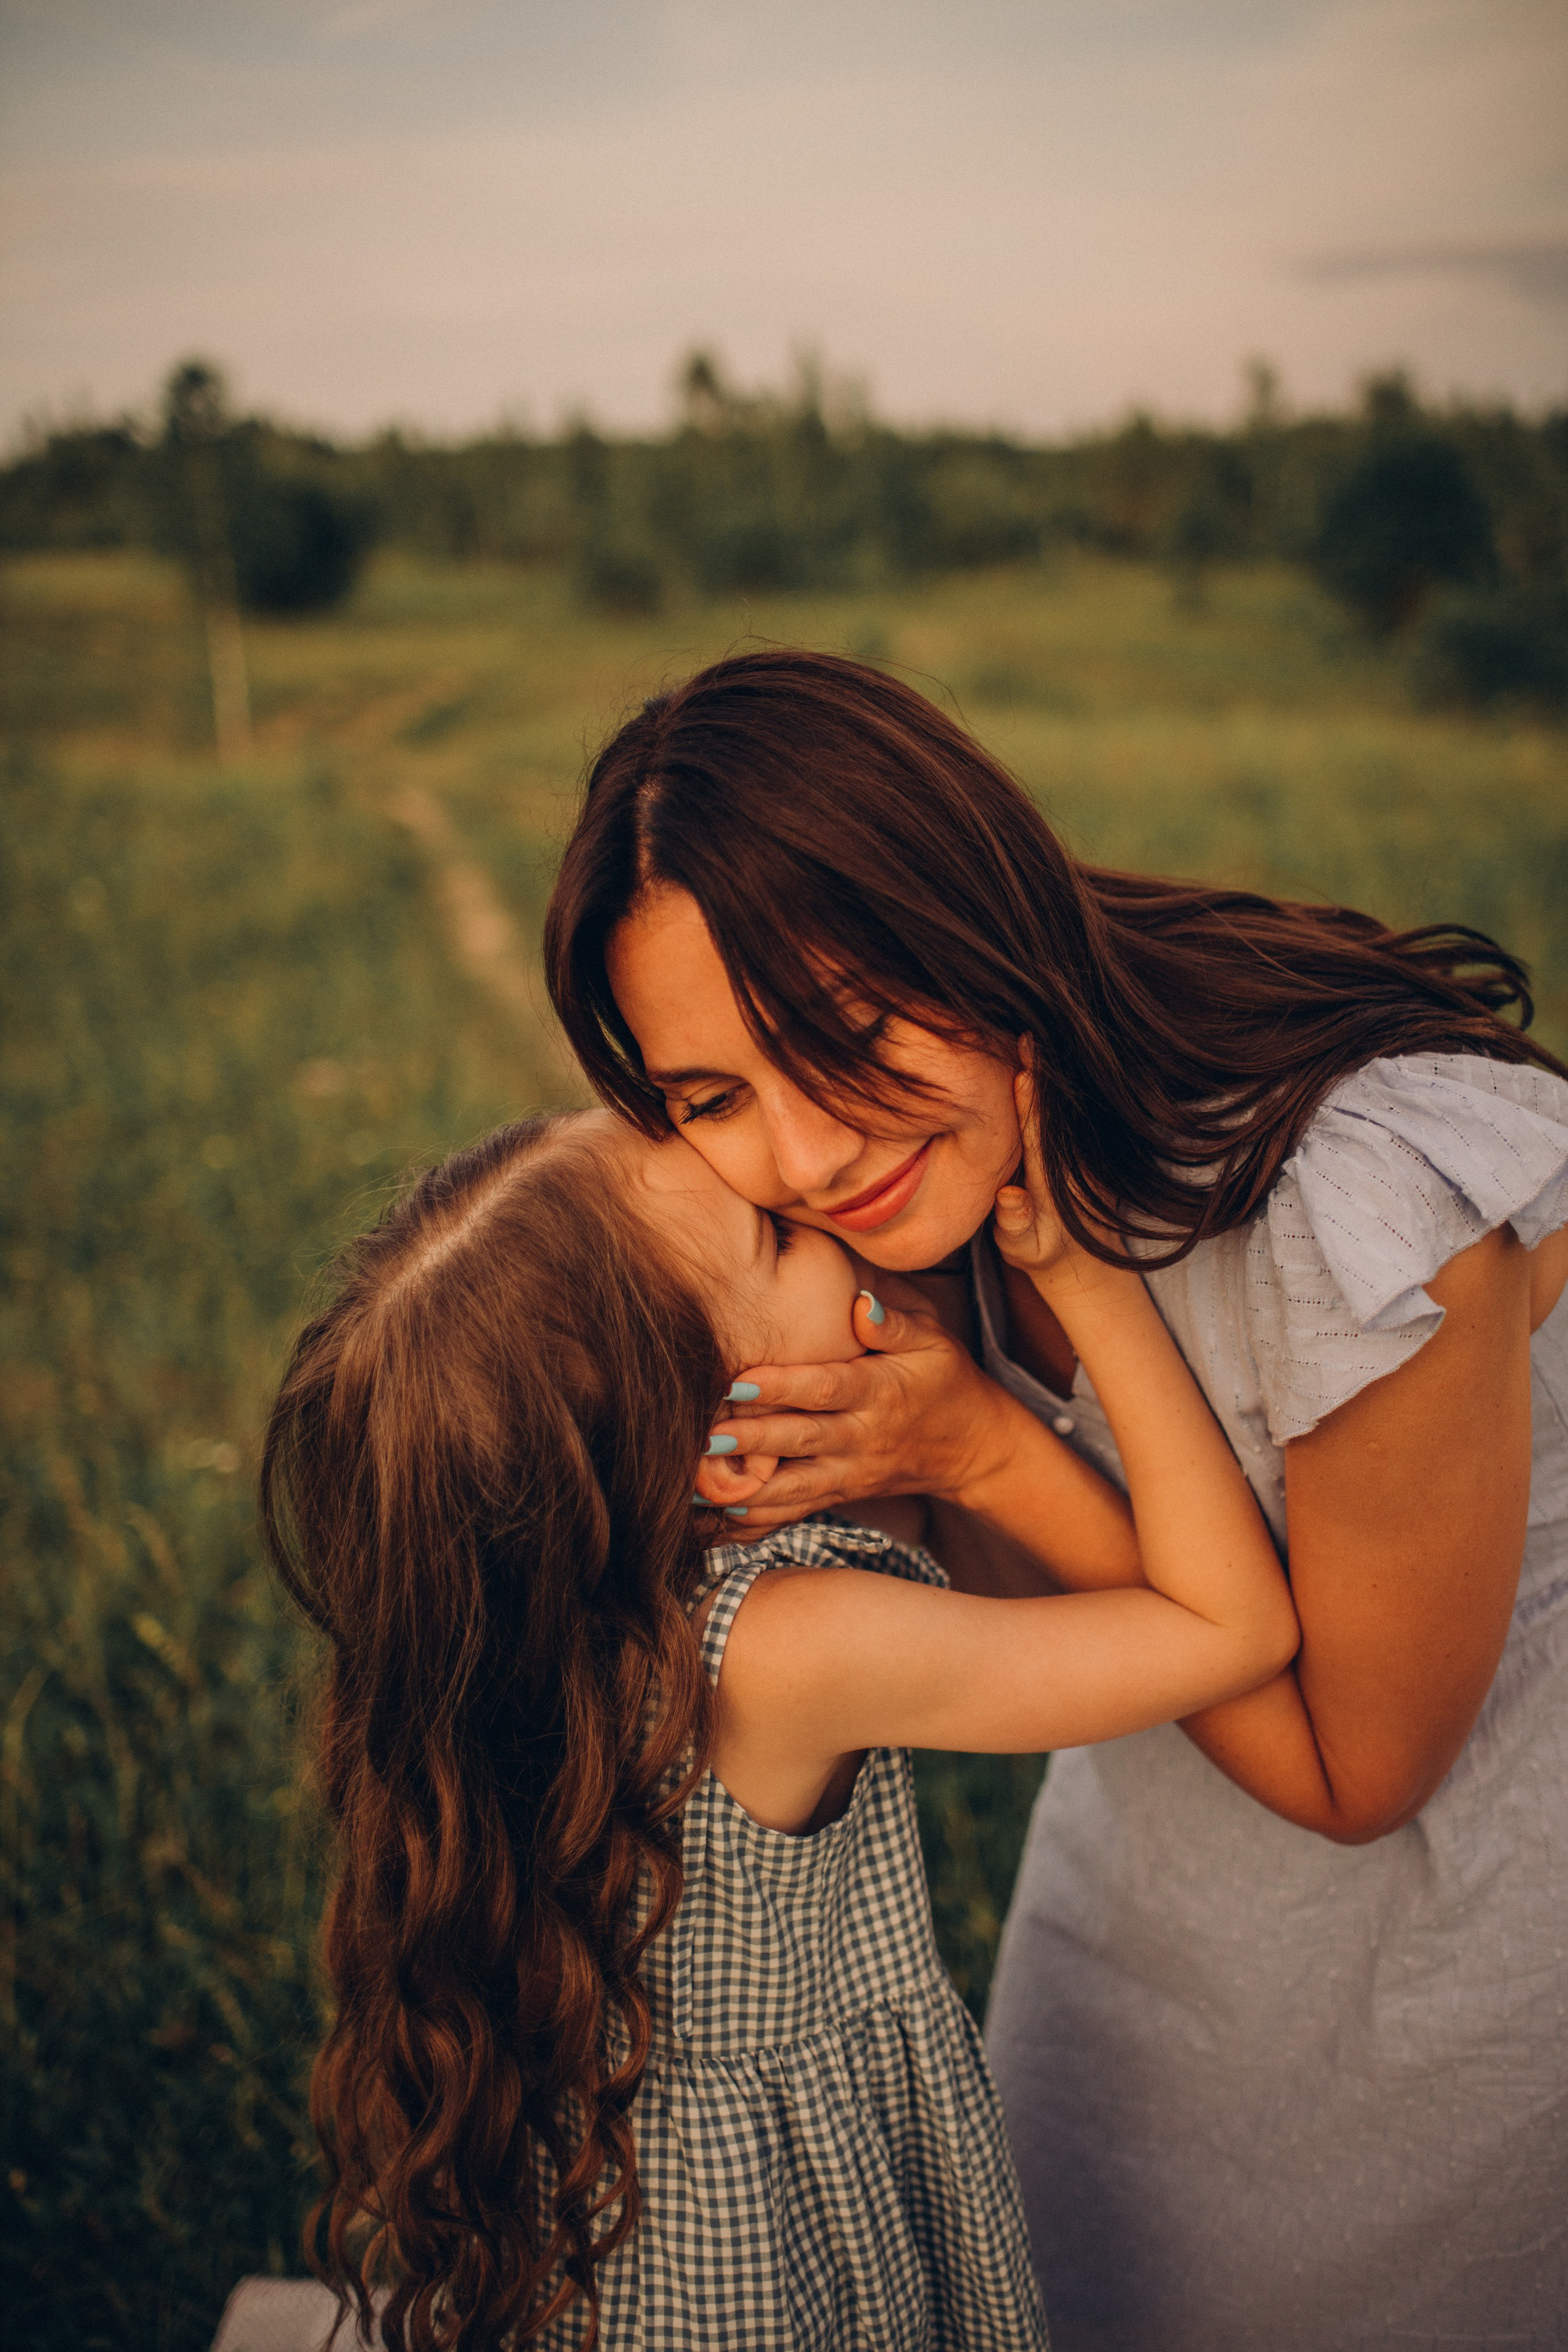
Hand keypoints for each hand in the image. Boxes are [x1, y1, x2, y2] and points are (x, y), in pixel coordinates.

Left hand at [697, 1282, 1024, 1535]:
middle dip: (750, 1440)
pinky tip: (719, 1516)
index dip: (782, 1387)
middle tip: (703, 1435)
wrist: (974, 1449)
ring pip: (794, 1486)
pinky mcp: (843, 1496)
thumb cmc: (946, 1382)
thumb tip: (859, 1302)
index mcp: (880, 1393)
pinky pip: (798, 1511)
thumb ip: (894, 1322)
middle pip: (800, 1440)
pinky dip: (759, 1518)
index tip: (739, 1382)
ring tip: (697, 1484)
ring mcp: (851, 1473)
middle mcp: (862, 1438)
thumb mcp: (934, 1341)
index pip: (826, 1389)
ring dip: (745, 1487)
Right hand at [992, 1059, 1073, 1279]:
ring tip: (1034, 1037)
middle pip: (1055, 1114)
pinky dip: (1059, 1087)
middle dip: (1042, 1076)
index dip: (1031, 1106)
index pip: (1039, 1138)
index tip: (1022, 1073)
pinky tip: (1047, 1057)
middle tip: (1026, 1036)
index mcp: (1054, 1186)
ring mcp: (1083, 1154)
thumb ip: (1014, 1224)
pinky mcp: (1086, 1150)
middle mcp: (1074, 1164)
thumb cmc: (1041, 1252)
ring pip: (1066, 1111)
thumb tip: (1009, 1195)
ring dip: (1052, 1075)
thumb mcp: (1021, 1249)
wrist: (1086, 1261)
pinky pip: (1070, 1115)